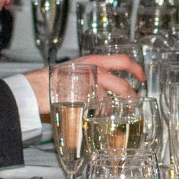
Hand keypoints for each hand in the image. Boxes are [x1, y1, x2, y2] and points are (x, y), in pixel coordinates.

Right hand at [23, 54, 144, 112]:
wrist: (36, 87)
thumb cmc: (52, 77)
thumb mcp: (75, 68)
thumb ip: (91, 74)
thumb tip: (103, 84)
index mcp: (94, 61)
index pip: (123, 61)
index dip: (136, 68)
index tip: (141, 76)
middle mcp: (96, 72)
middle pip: (123, 86)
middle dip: (131, 97)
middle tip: (133, 103)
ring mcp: (92, 89)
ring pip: (111, 101)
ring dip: (113, 109)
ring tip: (110, 114)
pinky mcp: (86, 103)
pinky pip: (99, 111)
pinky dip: (100, 115)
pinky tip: (95, 117)